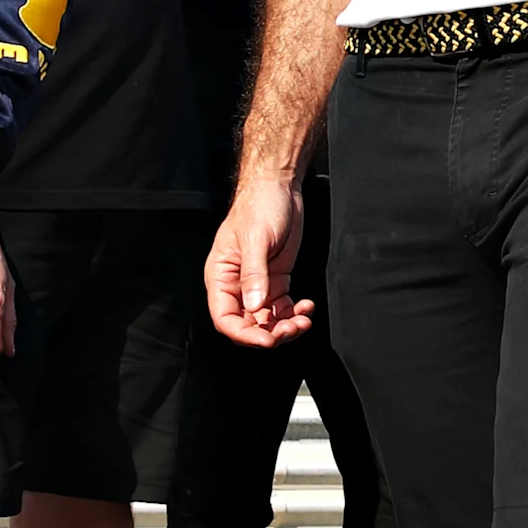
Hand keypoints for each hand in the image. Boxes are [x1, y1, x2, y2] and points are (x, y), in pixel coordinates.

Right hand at [208, 167, 314, 345]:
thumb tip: (255, 306)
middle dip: (269, 333)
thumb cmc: (259, 206)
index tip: (267, 340)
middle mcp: (236, 286)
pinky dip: (294, 314)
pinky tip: (306, 307)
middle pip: (247, 325)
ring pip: (266, 321)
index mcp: (220, 277)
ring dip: (285, 327)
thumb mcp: (255, 240)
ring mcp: (257, 285)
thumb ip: (254, 275)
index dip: (244, 334)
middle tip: (293, 328)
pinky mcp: (276, 281)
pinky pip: (282, 308)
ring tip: (304, 320)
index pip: (224, 318)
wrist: (278, 188)